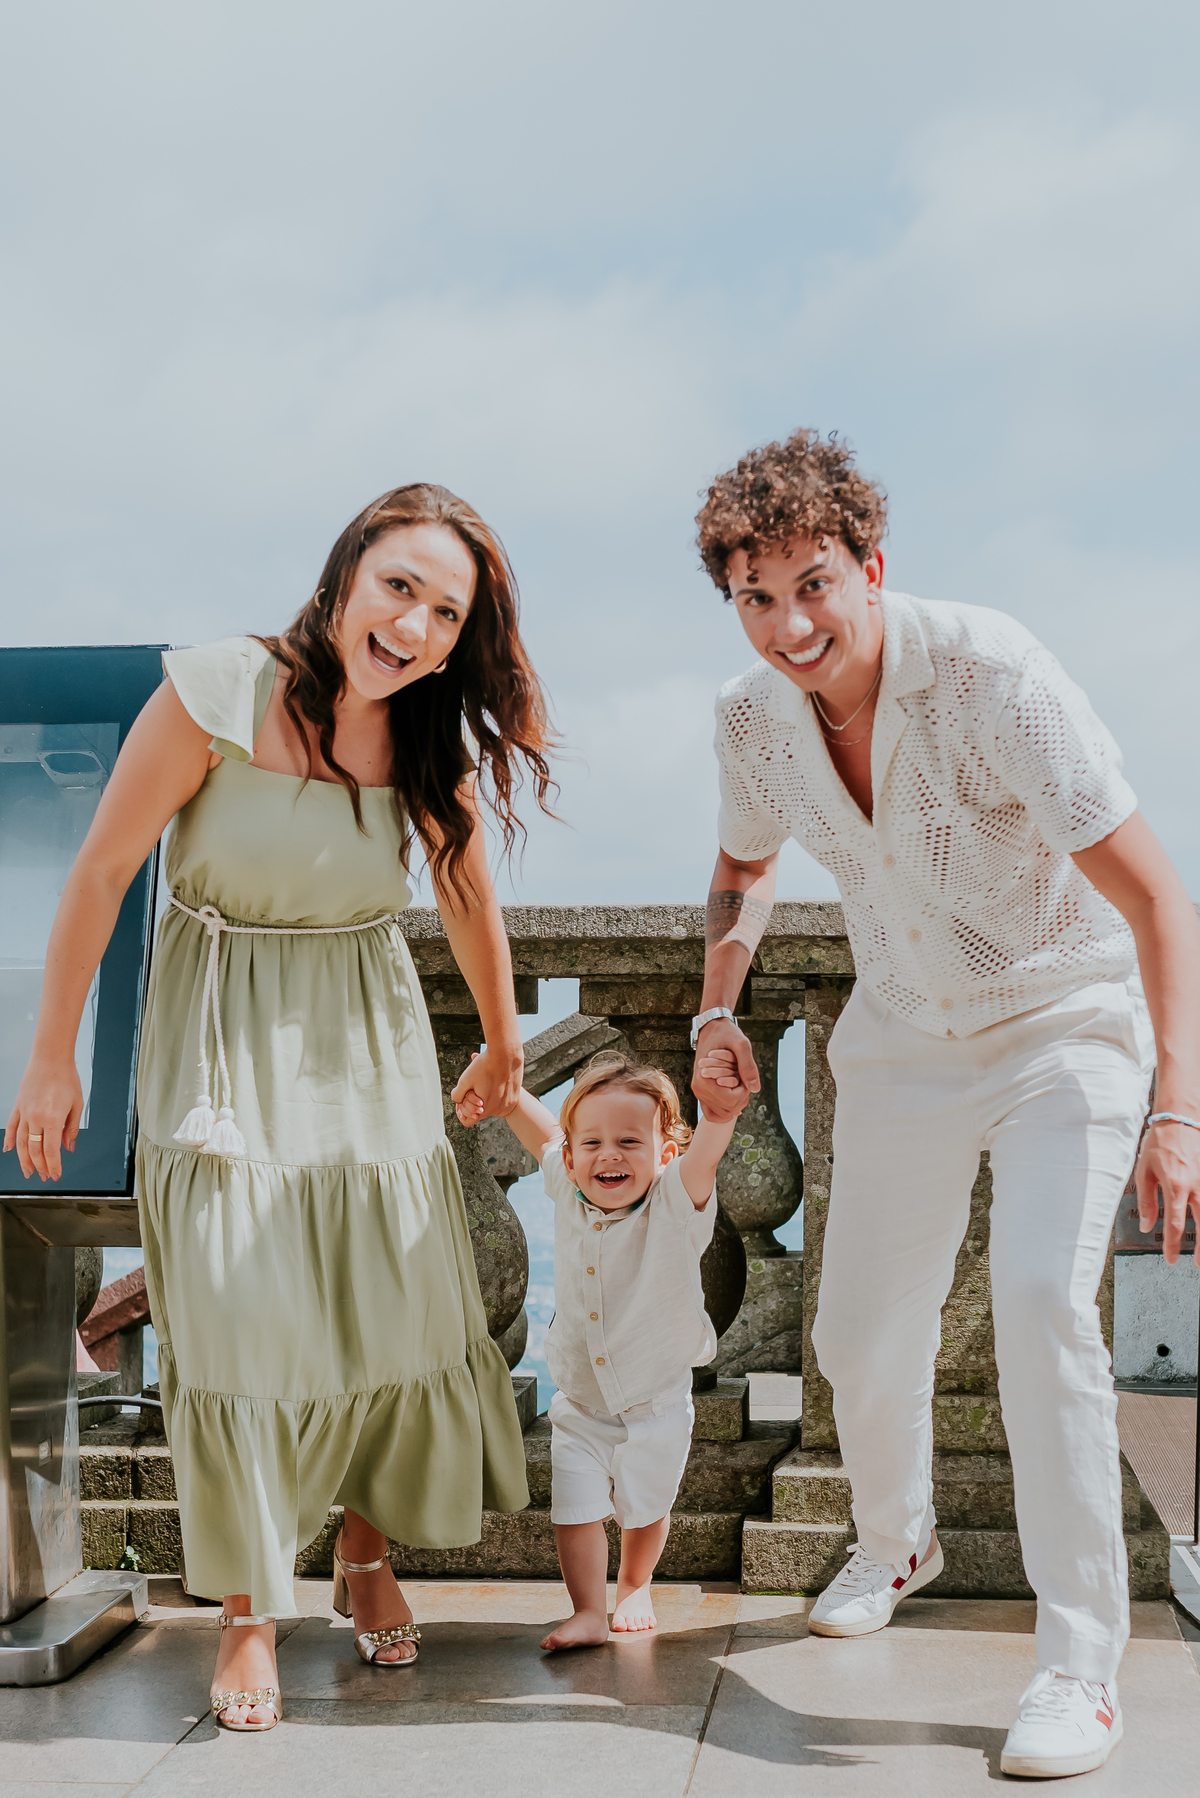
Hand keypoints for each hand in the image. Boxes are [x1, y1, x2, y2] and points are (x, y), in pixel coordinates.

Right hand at [3, 1056, 84, 1182]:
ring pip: (22, 1142)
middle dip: (41, 1166)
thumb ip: (72, 1129)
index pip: (51, 1150)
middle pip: (35, 1150)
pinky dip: (10, 1140)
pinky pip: (12, 1126)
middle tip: (45, 1176)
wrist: (51, 1057)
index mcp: (53, 1118)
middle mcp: (36, 1117)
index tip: (56, 1174)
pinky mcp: (18, 1106)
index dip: (53, 1165)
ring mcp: (24, 1112)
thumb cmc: (66, 1077)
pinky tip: (9, 1150)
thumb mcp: (77, 1104)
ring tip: (28, 1171)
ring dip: (24, 1159)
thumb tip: (68, 1147)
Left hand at [450, 1042, 523, 1124]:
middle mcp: (498, 1111)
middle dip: (474, 1102)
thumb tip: (457, 1101)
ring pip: (491, 1106)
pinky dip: (498, 1094)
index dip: (462, 1109)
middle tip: (475, 1086)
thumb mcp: (465, 1080)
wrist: (507, 1053)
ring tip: (486, 1081)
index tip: (463, 1096)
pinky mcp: (514, 1097)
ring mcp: (508, 1104)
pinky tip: (496, 1081)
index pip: (467, 1121)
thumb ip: (457, 1095)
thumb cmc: (485, 1066)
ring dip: (486, 1097)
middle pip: (480, 1112)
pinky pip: (502, 1101)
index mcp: (484, 1109)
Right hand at [692, 1017, 759, 1122]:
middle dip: (741, 1098)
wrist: (712, 1029)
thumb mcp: (742, 1045)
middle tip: (743, 1079)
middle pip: (729, 1110)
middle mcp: (698, 1089)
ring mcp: (699, 1093)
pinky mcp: (702, 1093)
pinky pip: (713, 1114)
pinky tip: (734, 1095)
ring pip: (723, 1114)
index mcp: (704, 1080)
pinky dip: (726, 1110)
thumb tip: (755, 1089)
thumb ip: (748, 1066)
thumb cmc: (727, 1034)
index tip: (744, 1076)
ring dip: (736, 1103)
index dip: (744, 1092)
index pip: (732, 1101)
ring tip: (738, 1084)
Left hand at [1135, 1121, 1199, 1264]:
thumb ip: (1146, 1200)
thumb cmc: (1159, 1142)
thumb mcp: (1144, 1170)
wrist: (1180, 1118)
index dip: (1171, 1245)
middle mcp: (1196, 1186)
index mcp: (1175, 1186)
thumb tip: (1146, 1225)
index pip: (1174, 1224)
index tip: (1169, 1259)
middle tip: (1197, 1264)